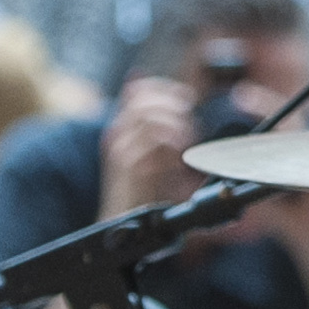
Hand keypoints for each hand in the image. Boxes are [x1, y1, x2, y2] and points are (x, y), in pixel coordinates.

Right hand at [96, 77, 205, 221]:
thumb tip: (184, 107)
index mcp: (123, 128)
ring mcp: (121, 149)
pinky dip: (171, 145)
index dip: (164, 88)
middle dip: (172, 104)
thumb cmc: (144, 188)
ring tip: (187, 139)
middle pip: (143, 101)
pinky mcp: (128, 166)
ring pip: (147, 117)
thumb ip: (165, 131)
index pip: (138, 91)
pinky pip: (152, 143)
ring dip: (173, 123)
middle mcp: (118, 134)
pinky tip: (178, 159)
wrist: (123, 220)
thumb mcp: (157, 154)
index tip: (188, 96)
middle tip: (190, 116)